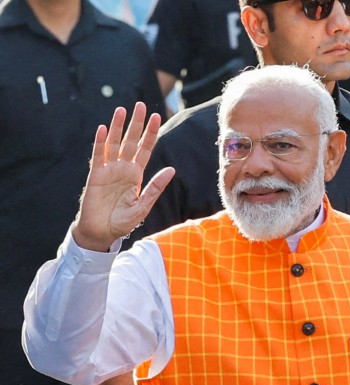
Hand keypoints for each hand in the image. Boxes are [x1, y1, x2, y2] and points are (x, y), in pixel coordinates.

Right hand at [73, 102, 174, 251]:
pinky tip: (103, 129)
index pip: (145, 149)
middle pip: (130, 141)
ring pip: (114, 143)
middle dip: (136, 124)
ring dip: (117, 127)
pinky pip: (98, 155)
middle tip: (140, 105)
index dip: (151, 134)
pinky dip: (100, 142)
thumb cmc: (122, 222)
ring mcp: (108, 170)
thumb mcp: (143, 205)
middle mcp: (123, 168)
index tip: (157, 116)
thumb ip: (156, 187)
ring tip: (121, 110)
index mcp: (136, 175)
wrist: (102, 233)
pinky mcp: (95, 175)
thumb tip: (172, 169)